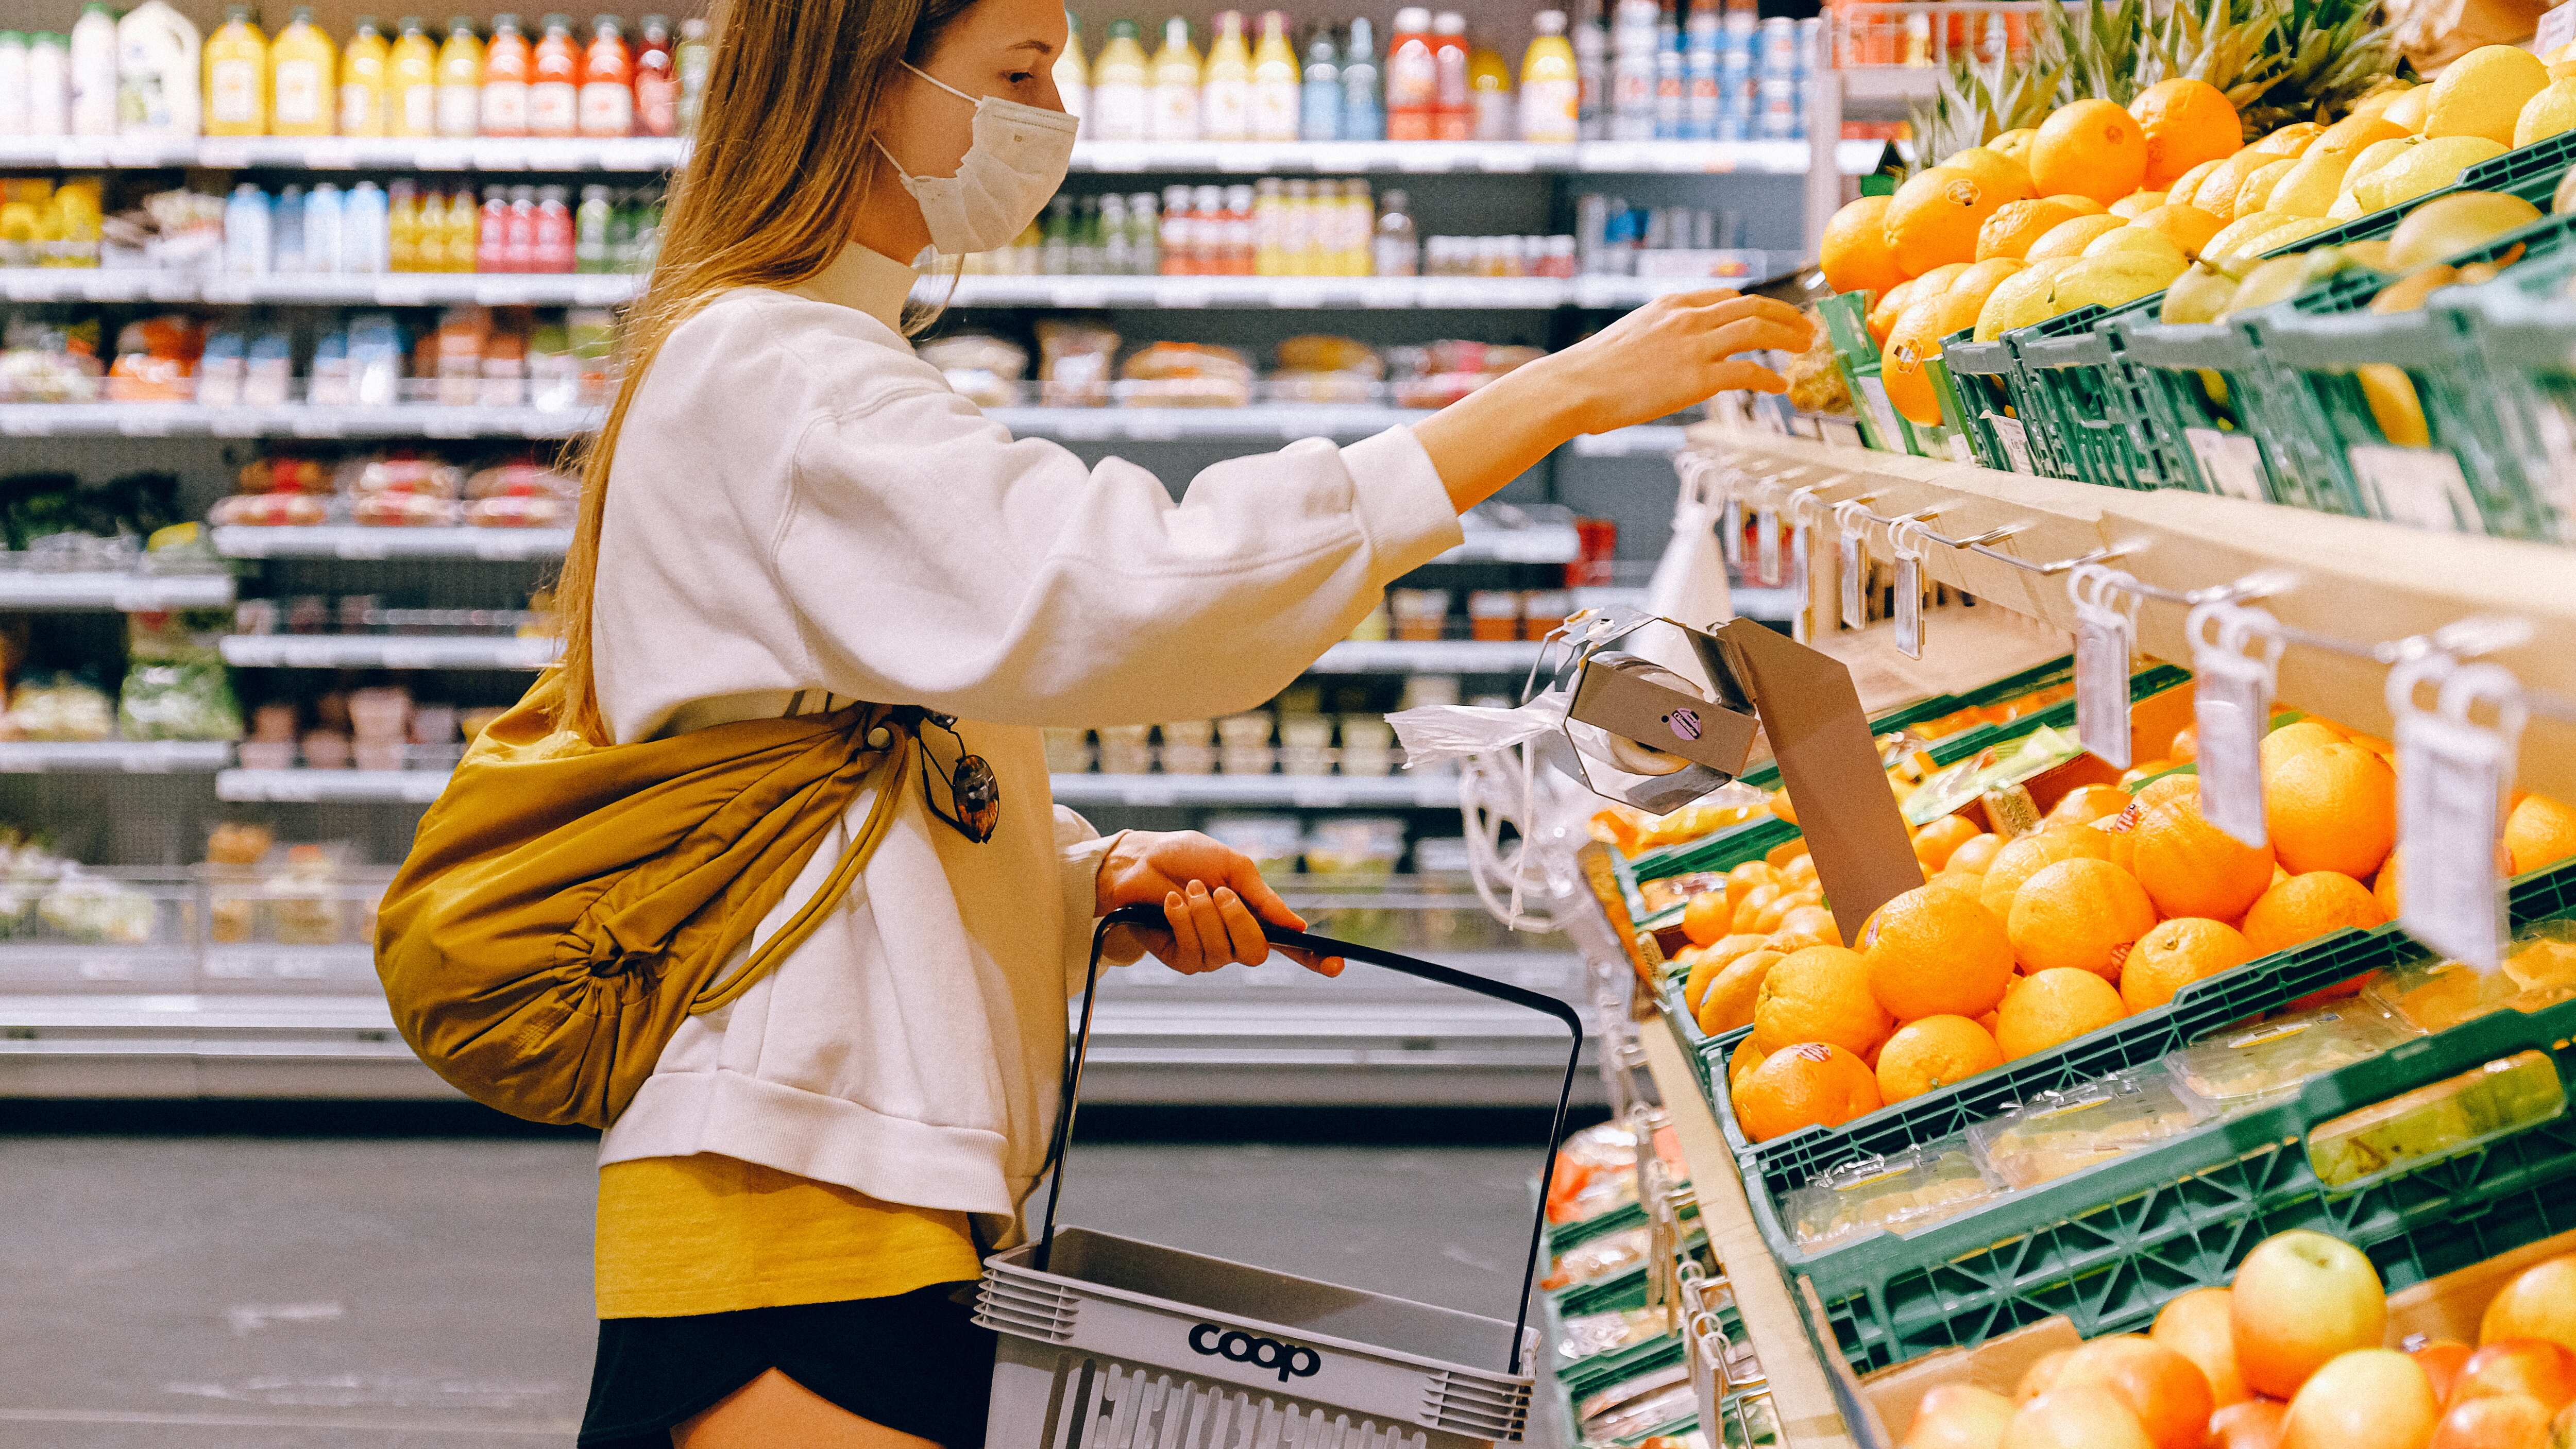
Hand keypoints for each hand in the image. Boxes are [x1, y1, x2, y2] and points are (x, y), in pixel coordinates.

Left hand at [1094, 831, 1342, 976]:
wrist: (1139, 860)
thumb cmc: (1185, 857)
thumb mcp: (1233, 867)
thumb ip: (1263, 897)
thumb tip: (1298, 926)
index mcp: (1254, 915)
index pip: (1290, 945)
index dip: (1315, 958)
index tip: (1338, 965)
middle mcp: (1235, 939)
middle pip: (1257, 952)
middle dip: (1239, 920)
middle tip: (1218, 891)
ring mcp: (1209, 953)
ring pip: (1223, 951)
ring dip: (1205, 915)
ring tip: (1188, 890)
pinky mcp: (1181, 958)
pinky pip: (1194, 951)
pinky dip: (1184, 922)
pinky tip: (1171, 903)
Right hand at [1410, 290, 1813, 512]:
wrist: (1574, 386)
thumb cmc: (1591, 372)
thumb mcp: (1627, 338)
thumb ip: (1656, 337)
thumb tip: (1666, 355)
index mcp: (1669, 305)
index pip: (1725, 296)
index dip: (1756, 305)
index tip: (1771, 314)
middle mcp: (1687, 318)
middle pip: (1752, 306)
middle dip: (1785, 314)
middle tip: (1805, 325)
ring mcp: (1693, 346)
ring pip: (1757, 330)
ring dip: (1788, 337)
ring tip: (1805, 347)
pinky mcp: (1696, 378)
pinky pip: (1747, 373)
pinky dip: (1769, 379)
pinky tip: (1781, 388)